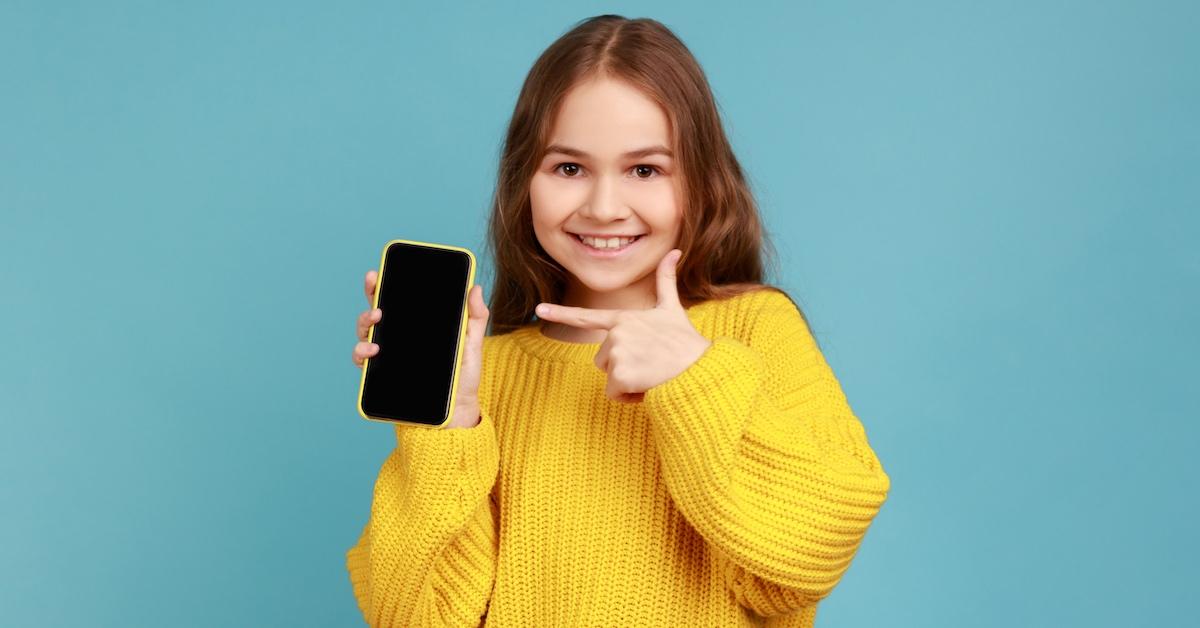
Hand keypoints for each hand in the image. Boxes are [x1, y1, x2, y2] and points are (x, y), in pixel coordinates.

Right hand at [352, 269, 488, 427]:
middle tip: (377, 287)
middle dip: (371, 295)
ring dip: (364, 322)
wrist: (458, 411)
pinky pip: (363, 362)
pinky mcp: (382, 376)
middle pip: (377, 312)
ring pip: (366, 333)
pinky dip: (362, 353)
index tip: (379, 271)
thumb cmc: (464, 376)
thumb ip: (475, 317)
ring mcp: (388, 356)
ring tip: (376, 320)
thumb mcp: (472, 344)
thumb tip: (476, 287)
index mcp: (417, 326)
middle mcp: (398, 338)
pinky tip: (372, 351)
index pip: (397, 300)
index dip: (384, 284)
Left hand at [535, 249, 711, 402]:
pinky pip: (614, 394)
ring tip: (651, 373)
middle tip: (649, 363)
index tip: (539, 309)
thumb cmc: (685, 342)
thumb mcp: (673, 309)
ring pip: (609, 378)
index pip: (586, 316)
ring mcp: (617, 354)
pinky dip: (630, 396)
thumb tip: (674, 251)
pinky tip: (649, 385)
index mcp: (624, 319)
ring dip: (627, 382)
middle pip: (602, 360)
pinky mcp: (620, 375)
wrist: (699, 368)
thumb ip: (666, 281)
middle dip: (622, 367)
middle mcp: (616, 334)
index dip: (560, 313)